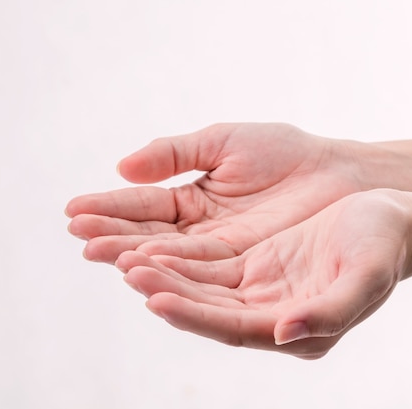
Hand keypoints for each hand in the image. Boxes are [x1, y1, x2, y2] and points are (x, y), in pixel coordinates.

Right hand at [66, 123, 366, 262]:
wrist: (338, 173)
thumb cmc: (286, 152)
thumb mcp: (223, 142)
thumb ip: (174, 153)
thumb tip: (121, 166)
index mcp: (193, 198)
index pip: (144, 205)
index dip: (110, 208)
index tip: (73, 209)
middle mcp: (202, 230)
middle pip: (150, 235)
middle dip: (113, 234)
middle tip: (78, 234)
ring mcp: (222, 251)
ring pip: (171, 255)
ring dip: (133, 254)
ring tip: (97, 251)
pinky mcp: (246, 267)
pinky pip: (204, 268)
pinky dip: (173, 267)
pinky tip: (143, 264)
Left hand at [115, 189, 411, 358]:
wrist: (394, 220)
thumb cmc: (385, 246)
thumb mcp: (365, 276)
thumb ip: (330, 312)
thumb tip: (284, 334)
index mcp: (298, 328)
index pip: (234, 328)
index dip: (196, 315)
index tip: (157, 298)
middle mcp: (274, 316)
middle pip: (209, 311)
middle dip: (168, 292)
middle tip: (126, 271)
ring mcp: (264, 292)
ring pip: (204, 290)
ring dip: (167, 276)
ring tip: (126, 259)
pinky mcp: (258, 267)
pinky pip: (212, 268)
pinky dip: (182, 261)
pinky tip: (154, 248)